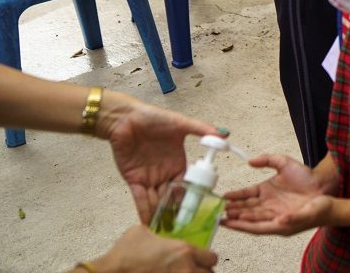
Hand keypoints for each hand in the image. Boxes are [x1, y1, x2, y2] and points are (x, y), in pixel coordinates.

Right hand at [82, 224, 216, 272]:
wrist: (111, 272)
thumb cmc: (125, 254)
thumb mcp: (142, 232)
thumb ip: (158, 233)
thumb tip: (156, 234)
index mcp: (184, 251)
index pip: (212, 257)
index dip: (207, 258)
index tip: (202, 259)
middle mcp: (185, 269)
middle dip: (203, 271)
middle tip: (194, 269)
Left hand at [99, 93, 220, 223]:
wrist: (125, 118)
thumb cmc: (153, 118)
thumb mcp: (180, 123)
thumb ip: (201, 129)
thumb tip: (224, 134)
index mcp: (178, 163)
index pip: (187, 185)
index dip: (191, 197)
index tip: (197, 210)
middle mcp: (165, 174)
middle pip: (172, 197)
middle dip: (176, 212)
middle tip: (182, 227)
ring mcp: (149, 178)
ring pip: (157, 201)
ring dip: (161, 215)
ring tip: (166, 231)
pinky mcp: (134, 180)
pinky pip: (140, 198)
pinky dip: (144, 210)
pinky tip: (149, 223)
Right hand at [223, 155, 337, 235]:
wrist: (322, 185)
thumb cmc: (305, 176)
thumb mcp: (284, 162)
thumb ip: (267, 159)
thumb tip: (250, 161)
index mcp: (265, 190)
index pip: (246, 194)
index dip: (235, 196)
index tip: (222, 197)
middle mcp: (267, 204)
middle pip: (246, 208)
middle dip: (232, 211)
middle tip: (218, 213)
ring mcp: (274, 212)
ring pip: (252, 218)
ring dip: (239, 219)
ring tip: (226, 221)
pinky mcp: (283, 220)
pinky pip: (266, 223)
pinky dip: (255, 223)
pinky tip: (246, 223)